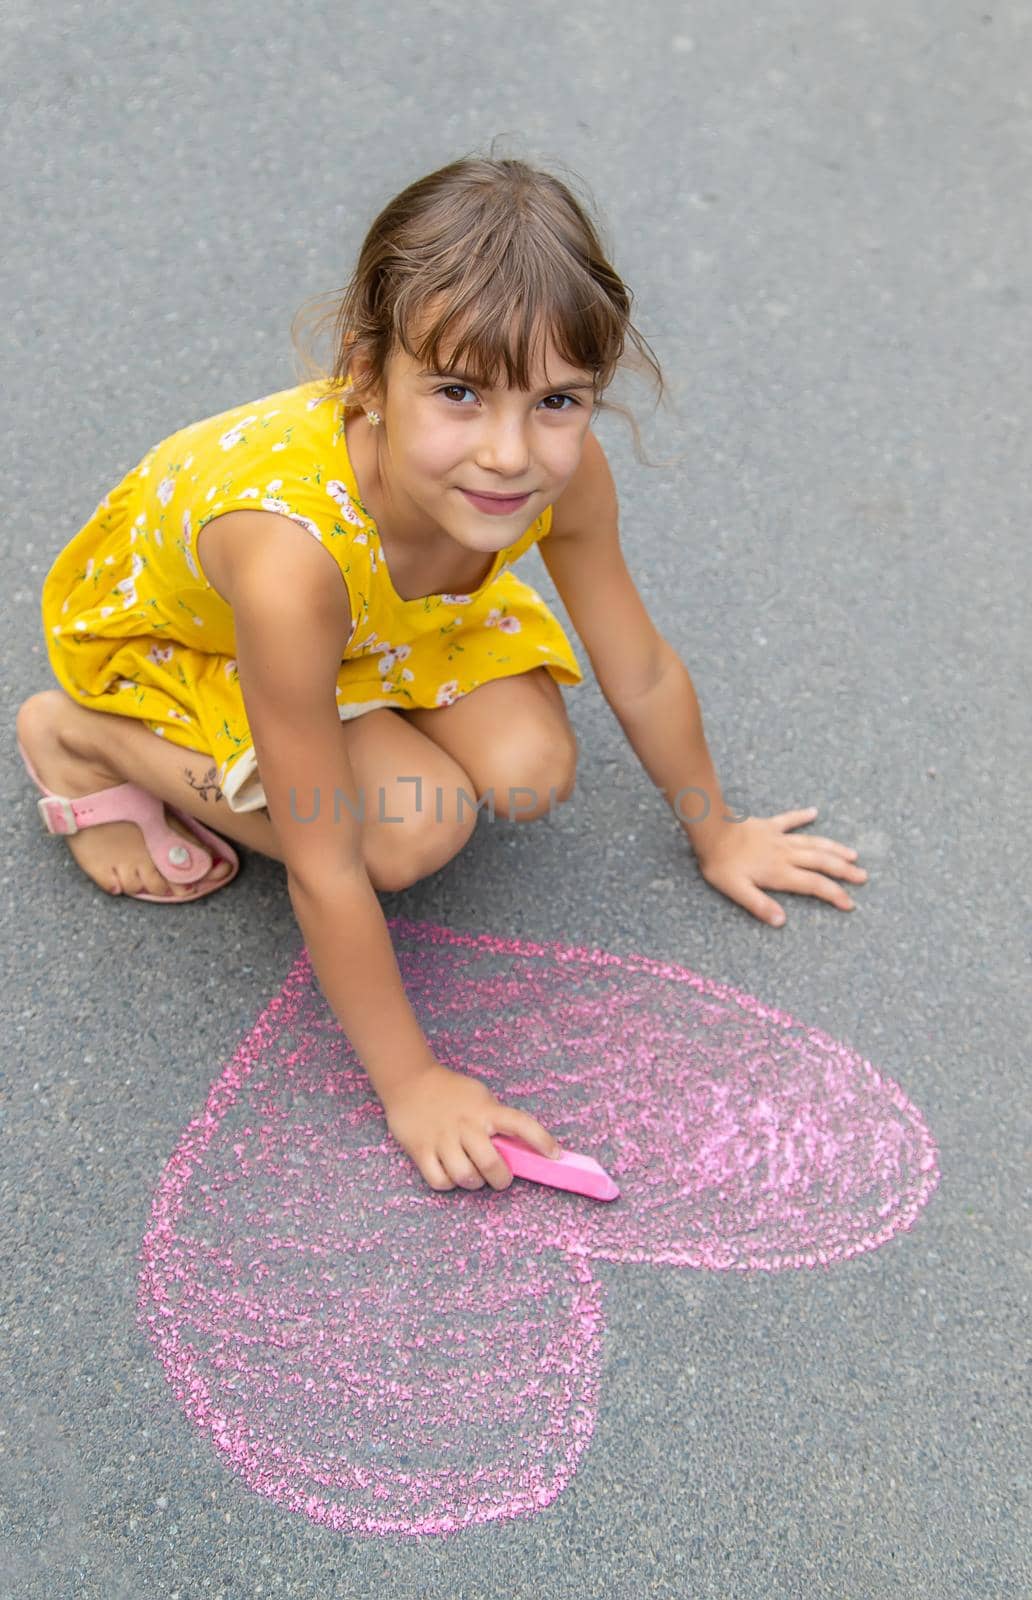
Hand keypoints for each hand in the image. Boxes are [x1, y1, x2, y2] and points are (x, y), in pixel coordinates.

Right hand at [382, 1060, 561, 1192]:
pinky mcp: (421, 1150)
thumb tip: (517, 1149)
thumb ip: (496, 1120)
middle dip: (501, 1178)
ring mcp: (443, 1139)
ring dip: (474, 1182)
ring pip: (465, 1176)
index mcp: (486, 1110)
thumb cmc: (452, 1093)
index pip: (521, 1124)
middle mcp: (466, 1125)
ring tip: (473, 1175)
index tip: (555, 1155)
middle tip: (501, 1178)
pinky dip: (448, 1184)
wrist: (410, 1082)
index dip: (541, 1140)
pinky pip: (439, 1181)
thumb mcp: (480, 1098)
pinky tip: (450, 1174)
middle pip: (491, 1164)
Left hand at [696, 806, 867, 926]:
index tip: (850, 903)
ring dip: (834, 848)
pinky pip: (789, 820)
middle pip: (822, 862)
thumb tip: (781, 922)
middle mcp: (786, 855)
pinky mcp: (768, 825)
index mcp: (780, 872)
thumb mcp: (736, 890)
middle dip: (844, 870)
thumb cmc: (721, 864)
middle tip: (863, 876)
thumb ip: (760, 905)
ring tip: (853, 854)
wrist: (711, 831)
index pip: (814, 885)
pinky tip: (814, 812)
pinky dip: (802, 816)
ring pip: (814, 843)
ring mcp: (779, 838)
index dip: (834, 894)